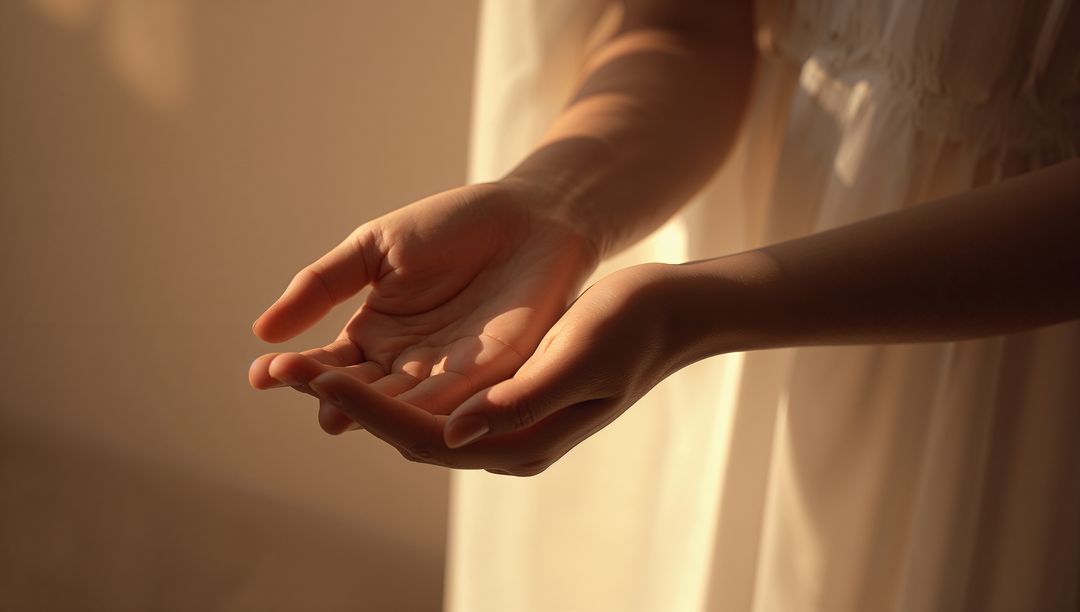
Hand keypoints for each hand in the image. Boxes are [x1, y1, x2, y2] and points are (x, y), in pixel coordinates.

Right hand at [249, 181, 595, 432]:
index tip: (261, 373)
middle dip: (325, 390)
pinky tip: (400, 417)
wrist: (530, 216)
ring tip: (334, 406)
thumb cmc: (455, 226)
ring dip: (369, 409)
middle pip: (359, 393)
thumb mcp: (376, 249)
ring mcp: (449, 376)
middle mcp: (407, 366)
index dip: (295, 371)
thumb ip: (324, 285)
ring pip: (401, 407)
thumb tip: (262, 331)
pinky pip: (456, 403)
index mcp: (375, 336)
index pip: (328, 366)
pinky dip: (427, 413)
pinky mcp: (495, 377)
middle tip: (293, 382)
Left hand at [301, 263, 682, 474]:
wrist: (666, 314)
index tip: (318, 379)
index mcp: (520, 442)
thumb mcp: (581, 359)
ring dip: (356, 391)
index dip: (368, 411)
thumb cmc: (631, 330)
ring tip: (300, 365)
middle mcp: (502, 442)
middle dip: (345, 403)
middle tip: (284, 372)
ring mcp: (498, 421)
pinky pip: (427, 395)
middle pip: (405, 431)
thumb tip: (453, 432)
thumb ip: (522, 401)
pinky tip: (355, 355)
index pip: (425, 438)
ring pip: (409, 414)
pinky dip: (385, 378)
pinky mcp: (496, 394)